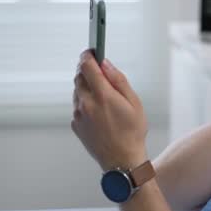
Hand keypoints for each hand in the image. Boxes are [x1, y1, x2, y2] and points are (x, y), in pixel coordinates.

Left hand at [71, 50, 148, 170]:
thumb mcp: (134, 102)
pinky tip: (99, 109)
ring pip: (77, 91)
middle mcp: (86, 103)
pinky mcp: (75, 124)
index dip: (88, 56)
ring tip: (103, 92)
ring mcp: (78, 115)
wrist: (122, 159)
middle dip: (86, 69)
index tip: (91, 51)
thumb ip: (119, 80)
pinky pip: (77, 105)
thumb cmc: (132, 132)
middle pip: (79, 77)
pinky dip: (85, 101)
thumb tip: (106, 64)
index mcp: (102, 95)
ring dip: (86, 86)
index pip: (88, 67)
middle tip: (97, 68)